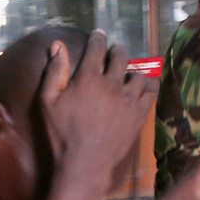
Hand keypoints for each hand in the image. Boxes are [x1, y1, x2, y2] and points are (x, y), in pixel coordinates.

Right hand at [39, 31, 157, 191]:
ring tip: (129, 70)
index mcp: (88, 78)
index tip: (99, 35)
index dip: (98, 39)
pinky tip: (146, 83)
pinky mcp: (140, 113)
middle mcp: (111, 84)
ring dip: (133, 67)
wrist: (85, 164)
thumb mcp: (48, 101)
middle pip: (121, 56)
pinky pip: (151, 91)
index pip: (97, 49)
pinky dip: (149, 83)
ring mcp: (129, 99)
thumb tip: (58, 45)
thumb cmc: (62, 134)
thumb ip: (55, 72)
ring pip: (138, 73)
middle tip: (115, 51)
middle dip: (117, 50)